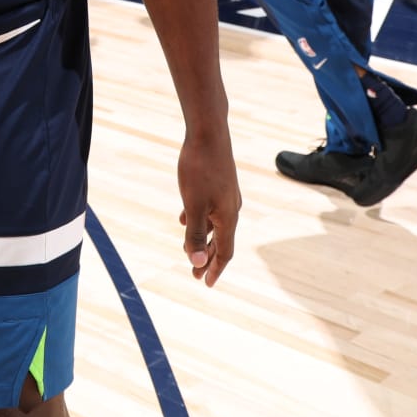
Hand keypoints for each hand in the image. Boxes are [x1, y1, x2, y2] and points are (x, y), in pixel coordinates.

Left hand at [178, 129, 239, 286]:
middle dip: (208, 258)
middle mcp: (231, 209)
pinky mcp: (220, 183)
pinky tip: (185, 218)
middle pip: (222, 241)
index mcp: (228, 217)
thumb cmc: (199, 168)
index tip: (204, 283)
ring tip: (190, 250)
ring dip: (204, 239)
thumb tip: (197, 262)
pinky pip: (210, 209)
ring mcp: (227, 195)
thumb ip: (196, 233)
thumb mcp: (193, 204)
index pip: (224, 252)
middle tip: (195, 274)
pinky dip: (200, 220)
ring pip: (216, 225)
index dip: (214, 269)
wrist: (208, 132)